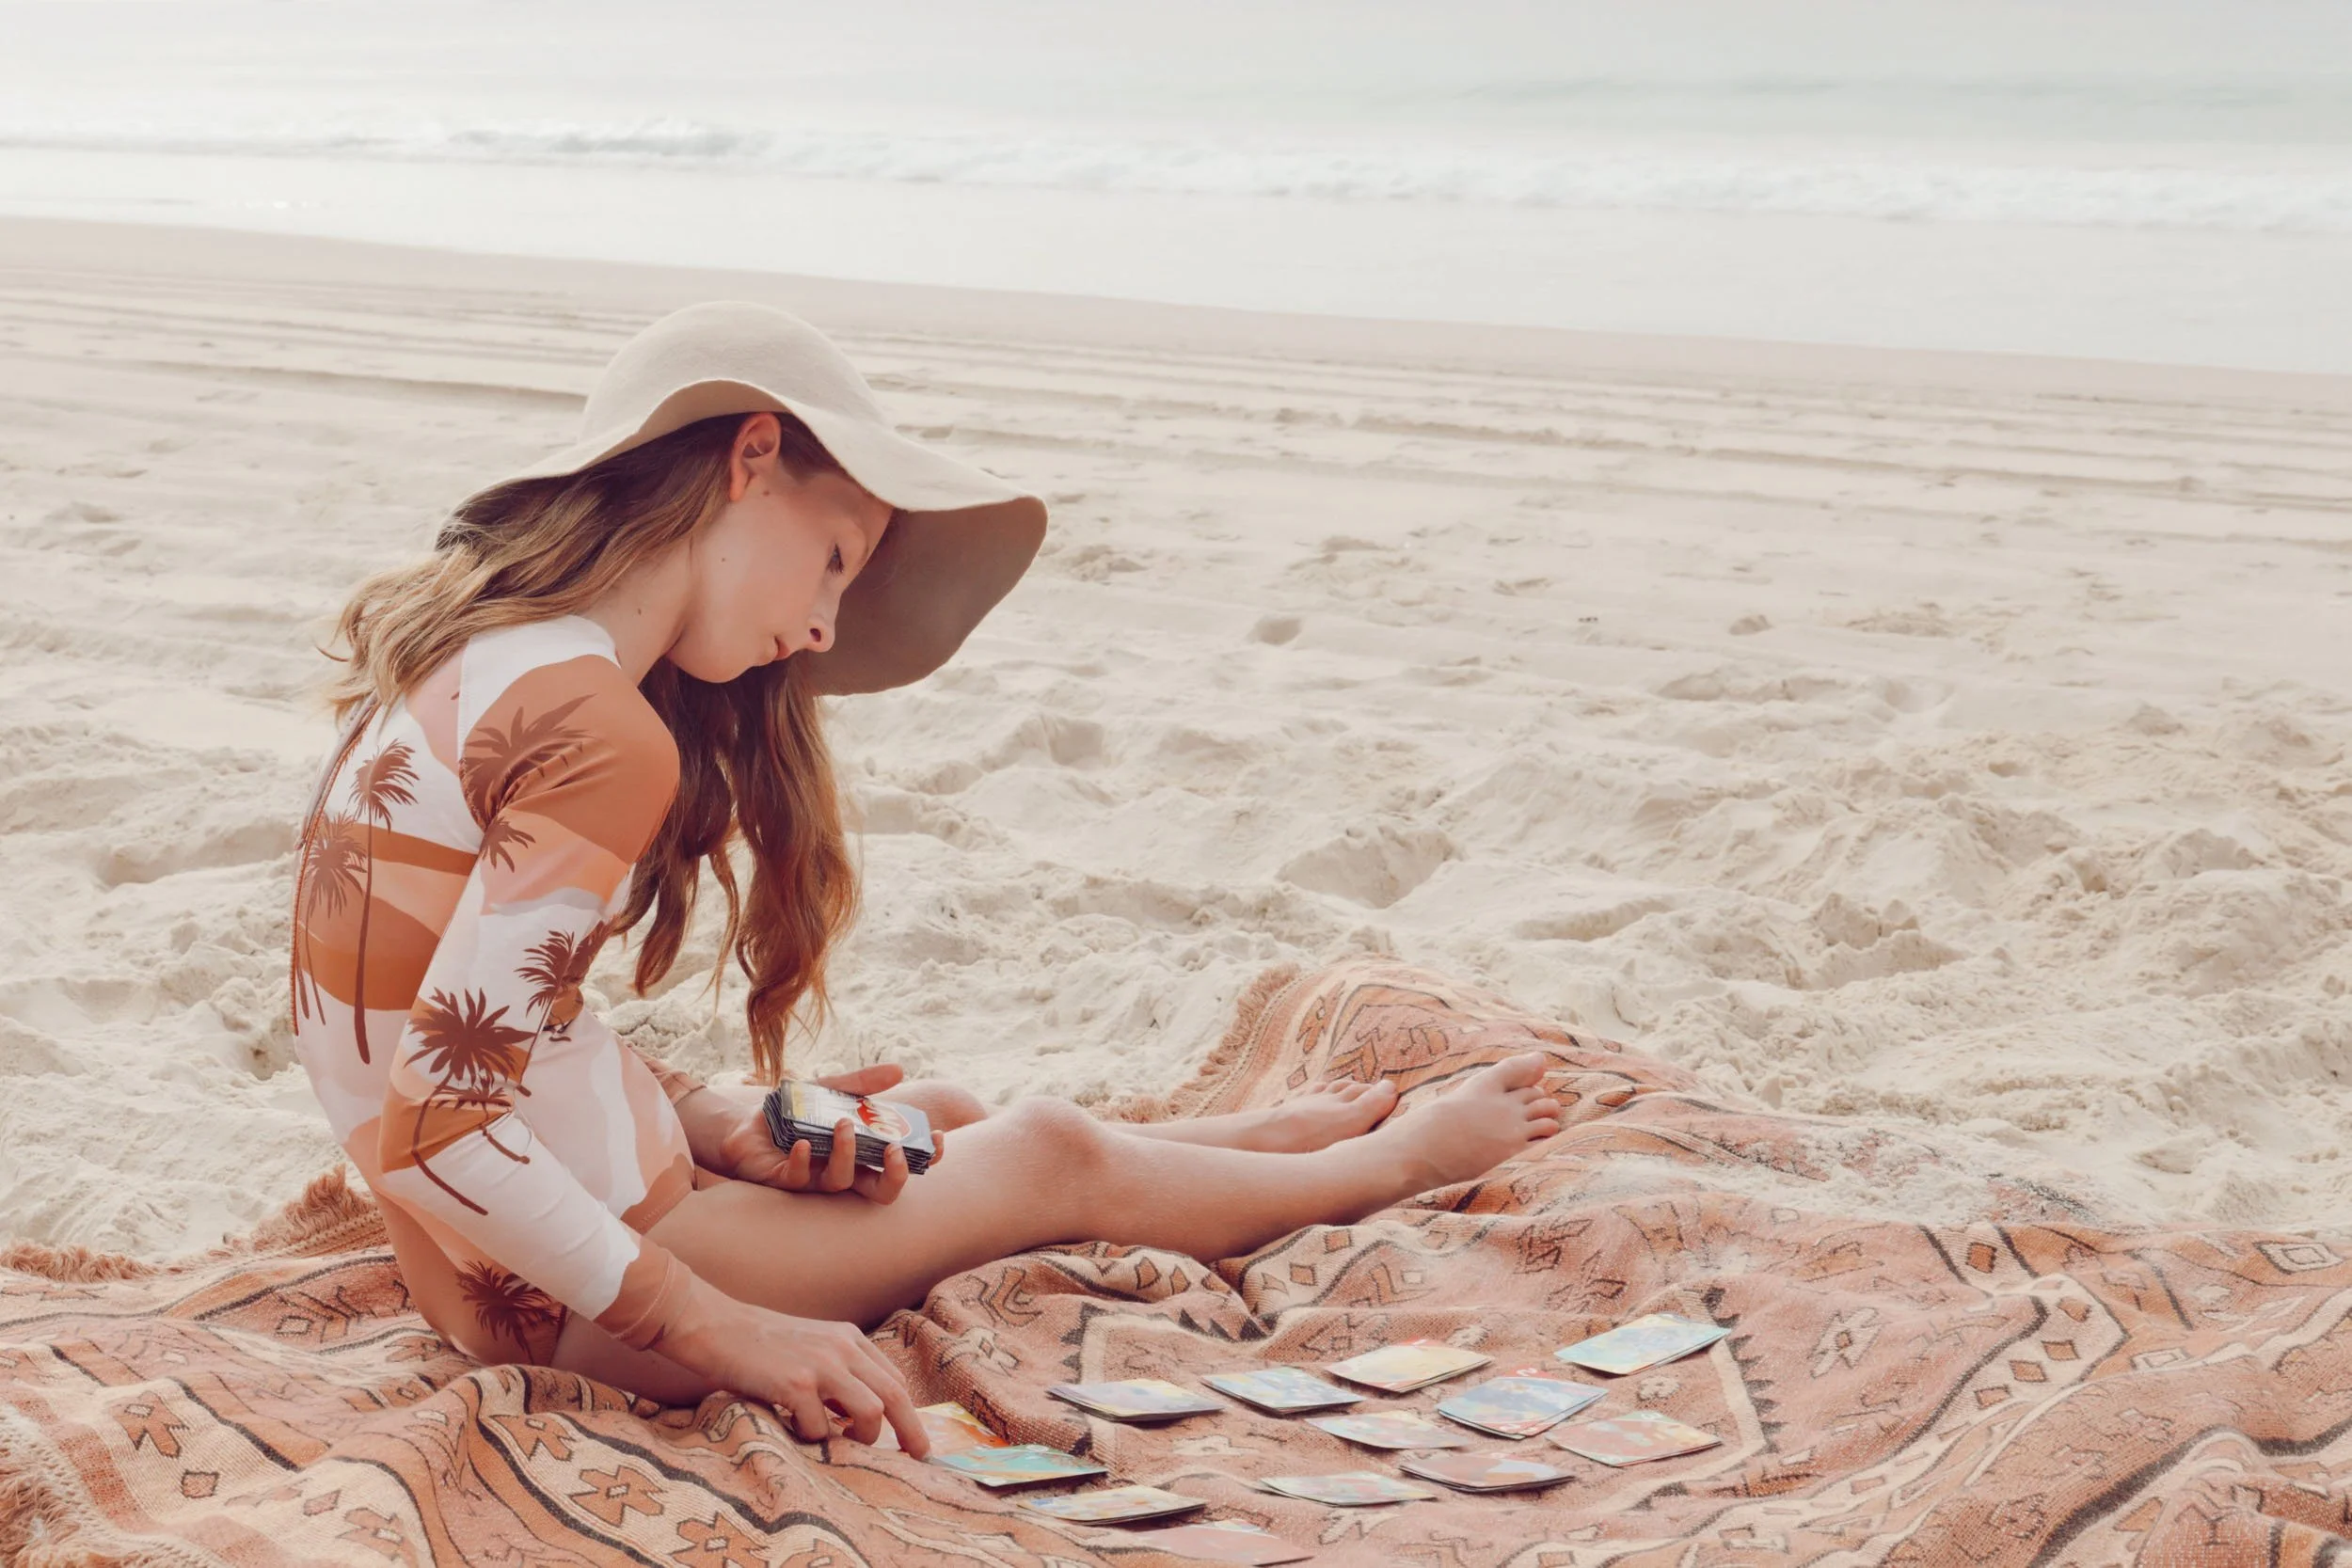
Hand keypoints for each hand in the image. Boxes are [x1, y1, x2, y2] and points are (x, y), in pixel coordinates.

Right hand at [663, 1277, 927, 1455]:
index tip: (913, 1436)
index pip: (893, 1379)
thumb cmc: (757, 1345)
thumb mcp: (809, 1346)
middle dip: (911, 1430)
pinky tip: (793, 1430)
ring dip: (861, 1437)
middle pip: (895, 1395)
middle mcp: (842, 1348)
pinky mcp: (795, 1383)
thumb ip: (836, 1371)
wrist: (713, 1325)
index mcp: (848, 1338)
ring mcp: (821, 1365)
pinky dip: (811, 1438)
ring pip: (871, 1412)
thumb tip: (860, 1415)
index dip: (908, 1411)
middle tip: (919, 1455)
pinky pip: (821, 1427)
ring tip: (840, 1442)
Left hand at [715, 1064, 945, 1203]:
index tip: (938, 1137)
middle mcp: (844, 1173)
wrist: (744, 1123)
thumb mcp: (829, 1090)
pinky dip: (802, 1161)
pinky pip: (799, 1180)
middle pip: (883, 1193)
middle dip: (896, 1175)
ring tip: (842, 1125)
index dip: (926, 1158)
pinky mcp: (785, 1181)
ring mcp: (816, 1181)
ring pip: (841, 1183)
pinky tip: (801, 1143)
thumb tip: (899, 1069)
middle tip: (893, 1149)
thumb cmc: (791, 1114)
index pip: (902, 1165)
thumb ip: (861, 1083)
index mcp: (861, 1155)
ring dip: (846, 1154)